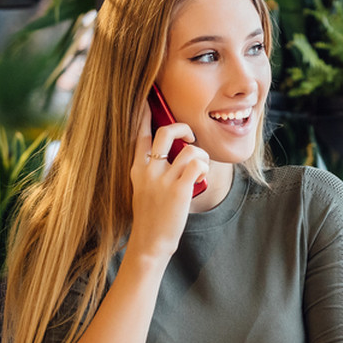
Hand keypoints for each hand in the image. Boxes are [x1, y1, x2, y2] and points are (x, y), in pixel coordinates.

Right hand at [127, 109, 209, 259]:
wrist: (149, 243)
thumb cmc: (151, 216)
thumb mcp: (143, 188)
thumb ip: (152, 169)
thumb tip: (174, 151)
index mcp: (138, 168)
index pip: (139, 133)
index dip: (143, 113)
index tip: (147, 98)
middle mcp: (149, 170)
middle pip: (166, 132)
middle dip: (183, 128)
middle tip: (190, 138)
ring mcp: (163, 179)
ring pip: (190, 149)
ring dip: (201, 156)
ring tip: (200, 168)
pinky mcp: (179, 189)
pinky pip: (198, 164)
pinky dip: (205, 168)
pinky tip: (201, 178)